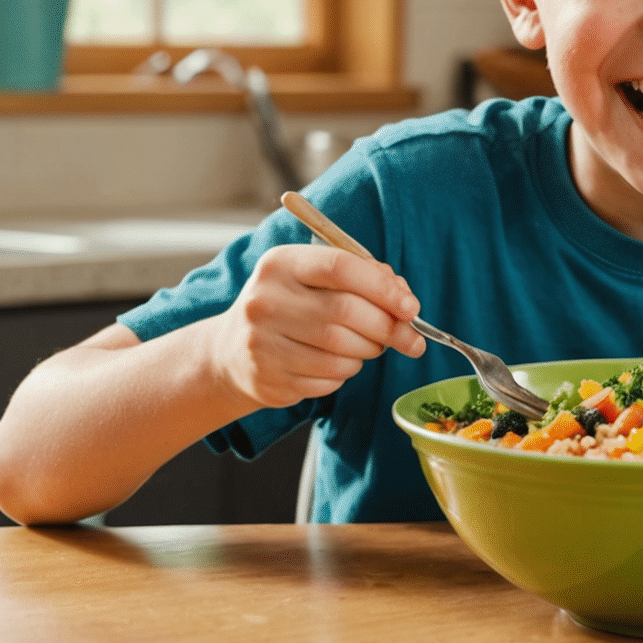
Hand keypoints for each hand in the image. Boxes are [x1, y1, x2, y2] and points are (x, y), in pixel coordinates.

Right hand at [210, 244, 426, 408]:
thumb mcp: (315, 280)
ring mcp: (262, 342)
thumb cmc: (290, 307)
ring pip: (341, 351)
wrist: (231, 351)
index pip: (341, 268)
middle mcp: (266, 300)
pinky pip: (329, 378)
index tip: (411, 307)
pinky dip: (346, 372)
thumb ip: (363, 279)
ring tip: (366, 346)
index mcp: (281, 264)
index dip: (384, 288)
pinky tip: (336, 362)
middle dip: (387, 327)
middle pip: (345, 313)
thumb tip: (405, 301)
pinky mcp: (268, 378)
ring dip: (367, 352)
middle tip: (407, 337)